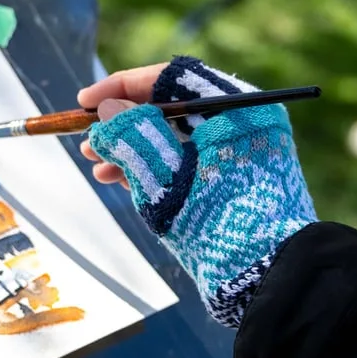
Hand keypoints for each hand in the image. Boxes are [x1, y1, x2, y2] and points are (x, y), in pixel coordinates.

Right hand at [80, 57, 316, 327]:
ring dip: (132, 148)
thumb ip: (133, 138)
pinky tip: (114, 178)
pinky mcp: (231, 181)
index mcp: (238, 108)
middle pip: (171, 108)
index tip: (86, 103)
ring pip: (175, 139)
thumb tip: (108, 110)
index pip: (174, 78)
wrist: (270, 278)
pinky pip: (185, 163)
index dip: (124, 86)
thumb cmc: (221, 222)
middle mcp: (241, 124)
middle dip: (124, 122)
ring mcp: (237, 154)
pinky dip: (151, 169)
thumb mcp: (166, 179)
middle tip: (88, 138)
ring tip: (95, 164)